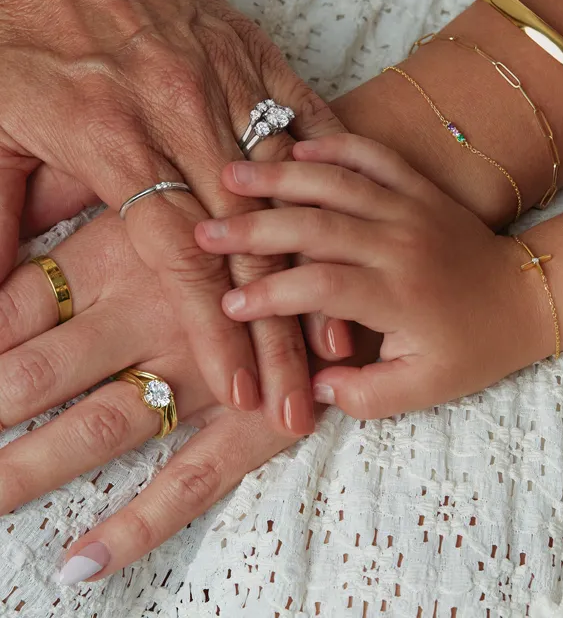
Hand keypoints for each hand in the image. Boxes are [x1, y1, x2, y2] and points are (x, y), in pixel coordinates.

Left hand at [0, 209, 295, 580]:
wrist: (354, 220)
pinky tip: (81, 564)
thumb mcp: (163, 173)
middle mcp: (155, 306)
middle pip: (38, 371)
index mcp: (123, 241)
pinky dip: (138, 523)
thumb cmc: (249, 193)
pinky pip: (192, 477)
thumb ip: (74, 199)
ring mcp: (206, 365)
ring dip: (30, 468)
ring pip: (102, 425)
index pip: (15, 307)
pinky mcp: (254, 411)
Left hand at [1, 0, 345, 432]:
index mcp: (110, 130)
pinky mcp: (249, 44)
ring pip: (284, 194)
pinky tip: (356, 232)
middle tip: (301, 399)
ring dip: (316, 270)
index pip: (177, 255)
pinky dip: (331, 182)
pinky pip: (304, 115)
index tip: (239, 392)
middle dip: (277, 329)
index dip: (212, 330)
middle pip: (242, 242)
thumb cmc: (11, 23)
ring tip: (344, 335)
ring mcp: (222, 72)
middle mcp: (177, 107)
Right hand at [195, 134, 551, 418]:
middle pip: (314, 226)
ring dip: (281, 178)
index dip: (269, 296)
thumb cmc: (474, 347)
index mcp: (396, 295)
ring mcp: (408, 208)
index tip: (228, 306)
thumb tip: (311, 387)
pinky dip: (337, 146)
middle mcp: (397, 244)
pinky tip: (299, 145)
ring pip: (337, 183)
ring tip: (233, 173)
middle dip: (254, 229)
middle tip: (205, 231)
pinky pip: (374, 156)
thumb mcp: (423, 390)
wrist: (526, 297)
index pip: (318, 288)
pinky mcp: (417, 188)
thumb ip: (364, 395)